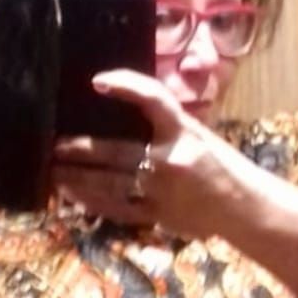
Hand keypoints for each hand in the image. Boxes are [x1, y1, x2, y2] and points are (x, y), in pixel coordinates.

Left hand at [48, 71, 251, 238]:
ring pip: (109, 182)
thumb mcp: (199, 135)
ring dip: (76, 176)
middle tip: (53, 143)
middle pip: (115, 151)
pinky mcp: (157, 215)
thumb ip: (166, 126)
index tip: (99, 82)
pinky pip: (116, 208)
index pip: (154, 99)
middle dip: (79, 148)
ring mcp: (162, 191)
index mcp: (185, 132)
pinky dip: (91, 200)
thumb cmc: (220, 165)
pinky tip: (72, 194)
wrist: (243, 207)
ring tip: (53, 170)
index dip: (126, 86)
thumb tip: (124, 109)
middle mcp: (171, 159)